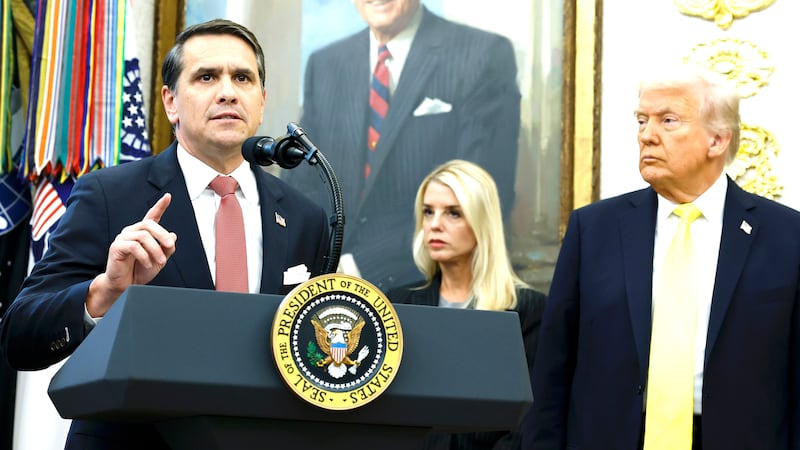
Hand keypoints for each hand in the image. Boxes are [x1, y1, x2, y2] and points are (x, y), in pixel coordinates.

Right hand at [87, 193, 176, 316]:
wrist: (126, 285)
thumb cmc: (141, 271)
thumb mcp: (159, 260)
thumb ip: (166, 248)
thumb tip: (173, 236)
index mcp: (143, 233)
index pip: (152, 216)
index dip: (160, 206)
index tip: (168, 196)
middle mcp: (132, 231)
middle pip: (149, 224)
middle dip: (162, 235)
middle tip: (170, 246)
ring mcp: (123, 238)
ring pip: (143, 236)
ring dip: (155, 250)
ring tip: (160, 262)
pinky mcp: (117, 247)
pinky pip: (134, 246)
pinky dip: (144, 256)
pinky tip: (148, 264)